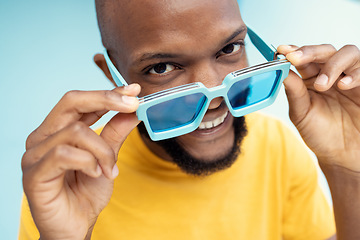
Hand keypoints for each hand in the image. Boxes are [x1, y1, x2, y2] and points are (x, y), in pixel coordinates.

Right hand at [22, 84, 140, 239]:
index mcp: (58, 130)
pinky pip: (64, 154)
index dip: (108, 92)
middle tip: (132, 106)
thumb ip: (115, 133)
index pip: (81, 101)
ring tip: (109, 169)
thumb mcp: (107, 158)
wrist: (76, 226)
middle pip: (72, 101)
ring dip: (103, 150)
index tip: (134, 90)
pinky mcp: (34, 174)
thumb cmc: (87, 192)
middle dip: (107, 100)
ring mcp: (35, 154)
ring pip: (76, 131)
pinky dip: (88, 162)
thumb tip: (133, 110)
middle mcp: (43, 137)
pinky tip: (96, 174)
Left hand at [277, 44, 359, 169]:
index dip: (293, 51)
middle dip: (309, 51)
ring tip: (322, 85)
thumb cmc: (321, 134)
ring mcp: (349, 78)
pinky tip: (343, 85)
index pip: (303, 59)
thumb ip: (294, 92)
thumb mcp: (302, 114)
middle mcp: (330, 74)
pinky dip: (354, 74)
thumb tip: (282, 71)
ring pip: (347, 53)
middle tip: (296, 58)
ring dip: (332, 64)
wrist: (343, 155)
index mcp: (310, 79)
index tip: (282, 50)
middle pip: (324, 51)